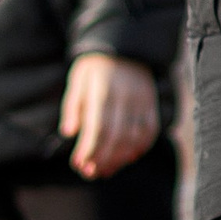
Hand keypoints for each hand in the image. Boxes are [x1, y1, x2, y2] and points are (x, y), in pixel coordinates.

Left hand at [59, 53, 157, 180]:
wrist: (124, 47)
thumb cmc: (95, 67)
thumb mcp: (77, 80)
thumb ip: (73, 106)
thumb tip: (69, 132)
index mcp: (103, 91)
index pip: (99, 128)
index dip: (90, 149)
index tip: (78, 163)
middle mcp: (125, 97)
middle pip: (117, 137)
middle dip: (102, 159)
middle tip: (90, 173)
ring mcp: (142, 101)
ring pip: (134, 137)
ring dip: (120, 158)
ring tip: (105, 170)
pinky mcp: (151, 104)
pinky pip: (150, 130)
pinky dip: (140, 148)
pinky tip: (127, 158)